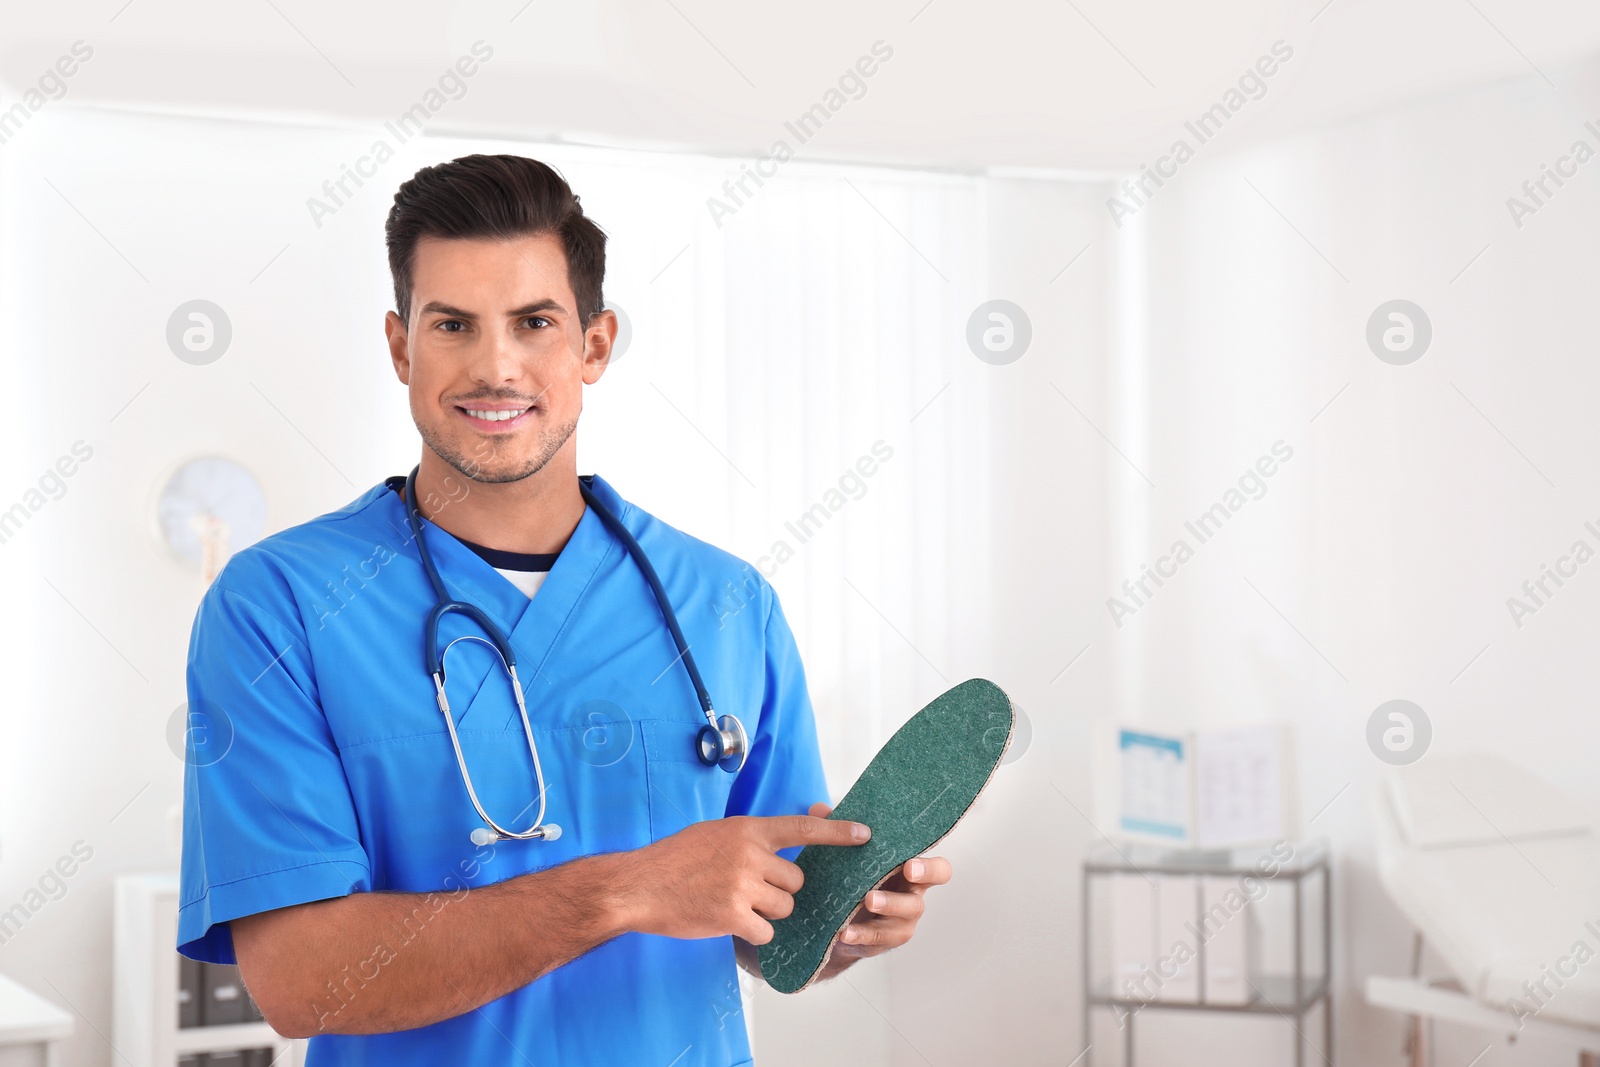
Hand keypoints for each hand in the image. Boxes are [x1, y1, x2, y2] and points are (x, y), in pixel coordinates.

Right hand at [625, 812, 871, 943]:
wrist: (638, 885)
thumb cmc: (675, 859)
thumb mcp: (715, 833)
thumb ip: (749, 840)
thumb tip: (780, 849)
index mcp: (747, 830)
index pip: (802, 829)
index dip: (837, 832)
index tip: (865, 834)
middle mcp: (749, 855)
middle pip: (796, 881)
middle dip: (781, 891)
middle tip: (750, 891)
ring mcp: (742, 886)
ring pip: (785, 908)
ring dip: (768, 913)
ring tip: (735, 905)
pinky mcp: (732, 916)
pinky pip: (766, 931)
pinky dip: (754, 934)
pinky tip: (730, 923)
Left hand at [812, 802, 951, 972]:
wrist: (840, 918)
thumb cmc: (855, 877)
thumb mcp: (848, 854)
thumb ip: (837, 831)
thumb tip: (821, 809)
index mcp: (910, 872)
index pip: (938, 871)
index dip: (930, 869)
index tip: (910, 865)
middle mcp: (910, 898)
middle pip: (919, 901)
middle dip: (898, 899)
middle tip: (874, 894)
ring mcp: (899, 923)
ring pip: (900, 923)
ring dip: (881, 913)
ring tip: (863, 904)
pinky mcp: (883, 942)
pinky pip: (876, 941)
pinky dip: (860, 936)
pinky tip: (843, 932)